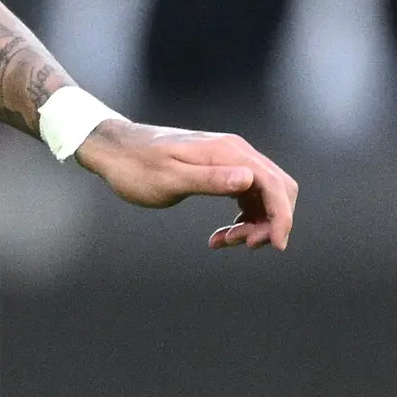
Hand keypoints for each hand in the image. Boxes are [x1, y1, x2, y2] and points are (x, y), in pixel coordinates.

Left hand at [76, 118, 298, 250]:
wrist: (115, 150)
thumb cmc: (136, 167)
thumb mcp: (170, 179)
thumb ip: (210, 180)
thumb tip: (249, 179)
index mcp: (229, 153)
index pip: (273, 185)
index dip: (281, 217)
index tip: (275, 245)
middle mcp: (236, 152)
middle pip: (277, 190)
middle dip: (269, 222)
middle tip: (239, 244)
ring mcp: (229, 160)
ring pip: (263, 196)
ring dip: (253, 223)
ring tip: (223, 241)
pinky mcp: (220, 169)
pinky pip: (246, 196)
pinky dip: (241, 218)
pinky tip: (221, 235)